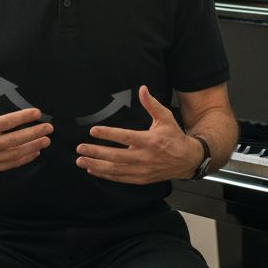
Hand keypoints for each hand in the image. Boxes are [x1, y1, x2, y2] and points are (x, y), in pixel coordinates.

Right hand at [0, 73, 51, 172]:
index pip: (6, 122)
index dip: (23, 117)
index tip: (37, 113)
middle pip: (15, 139)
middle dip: (34, 133)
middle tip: (49, 127)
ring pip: (15, 154)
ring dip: (33, 147)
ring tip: (46, 140)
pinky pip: (10, 164)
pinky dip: (24, 159)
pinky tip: (35, 152)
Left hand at [76, 86, 200, 184]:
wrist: (187, 160)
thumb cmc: (174, 137)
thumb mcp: (165, 118)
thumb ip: (151, 104)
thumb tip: (142, 89)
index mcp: (149, 141)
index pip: (125, 137)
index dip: (108, 134)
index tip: (93, 131)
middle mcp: (144, 157)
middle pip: (115, 155)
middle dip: (96, 152)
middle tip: (80, 147)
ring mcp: (142, 170)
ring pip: (115, 169)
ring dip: (96, 165)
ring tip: (81, 160)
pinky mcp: (141, 178)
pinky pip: (120, 178)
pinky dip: (105, 175)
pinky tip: (93, 169)